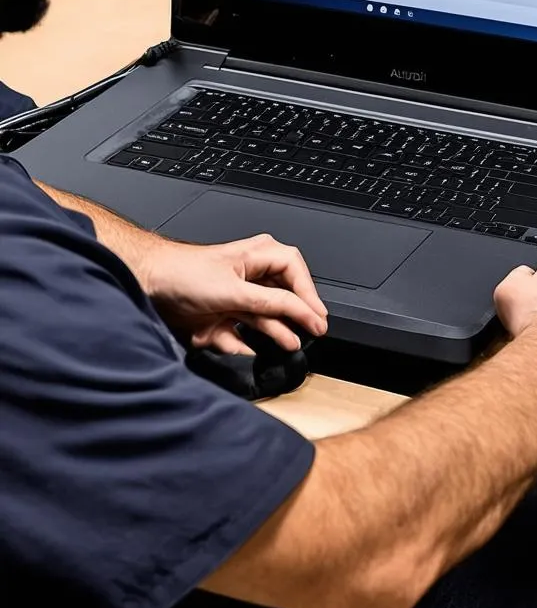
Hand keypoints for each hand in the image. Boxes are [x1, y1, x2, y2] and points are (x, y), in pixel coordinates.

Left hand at [141, 234, 328, 354]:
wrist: (146, 284)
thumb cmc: (183, 273)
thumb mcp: (235, 290)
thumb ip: (271, 303)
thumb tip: (302, 312)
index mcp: (259, 255)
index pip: (296, 274)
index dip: (309, 295)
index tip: (317, 316)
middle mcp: (252, 275)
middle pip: (285, 297)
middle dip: (297, 316)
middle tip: (314, 331)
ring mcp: (238, 297)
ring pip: (265, 317)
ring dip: (276, 333)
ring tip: (290, 345)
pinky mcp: (223, 317)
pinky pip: (242, 334)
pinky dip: (246, 344)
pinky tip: (251, 351)